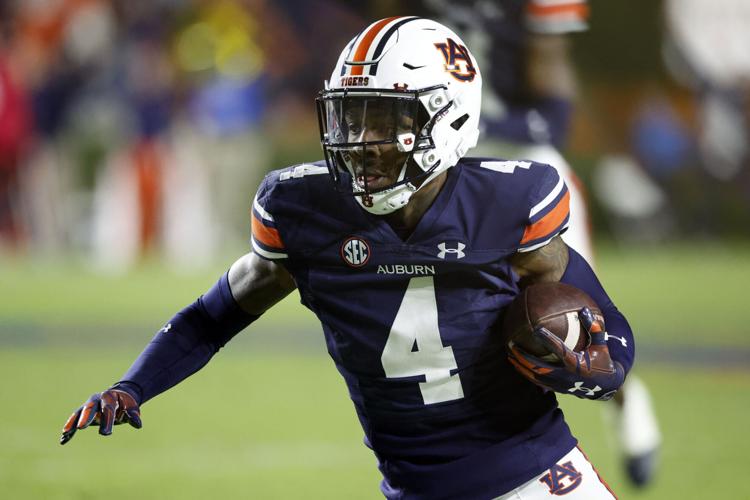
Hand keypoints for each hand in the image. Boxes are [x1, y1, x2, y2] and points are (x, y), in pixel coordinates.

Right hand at [60, 386, 141, 444]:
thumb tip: (138, 425)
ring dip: (72, 423)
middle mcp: (96, 399)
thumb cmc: (125, 404)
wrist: (118, 397)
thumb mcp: (131, 409)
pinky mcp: (82, 413)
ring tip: (66, 433)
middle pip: (90, 408)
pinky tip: (64, 440)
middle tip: (81, 427)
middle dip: (86, 418)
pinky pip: (74, 421)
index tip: (105, 433)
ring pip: (79, 413)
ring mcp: (88, 406)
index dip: (107, 421)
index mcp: (109, 397)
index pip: (108, 409)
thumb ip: (133, 416)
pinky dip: (70, 430)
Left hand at [507, 307, 624, 399]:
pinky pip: (537, 381)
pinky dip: (526, 373)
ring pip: (535, 376)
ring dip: (521, 366)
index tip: (536, 329)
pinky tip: (517, 365)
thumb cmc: (603, 361)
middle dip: (524, 356)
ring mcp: (560, 384)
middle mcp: (566, 376)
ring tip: (509, 355)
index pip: (560, 350)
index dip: (548, 340)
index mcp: (577, 364)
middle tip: (511, 344)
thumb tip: (585, 309)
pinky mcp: (557, 388)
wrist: (605, 386)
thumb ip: (594, 328)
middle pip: (539, 366)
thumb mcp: (601, 345)